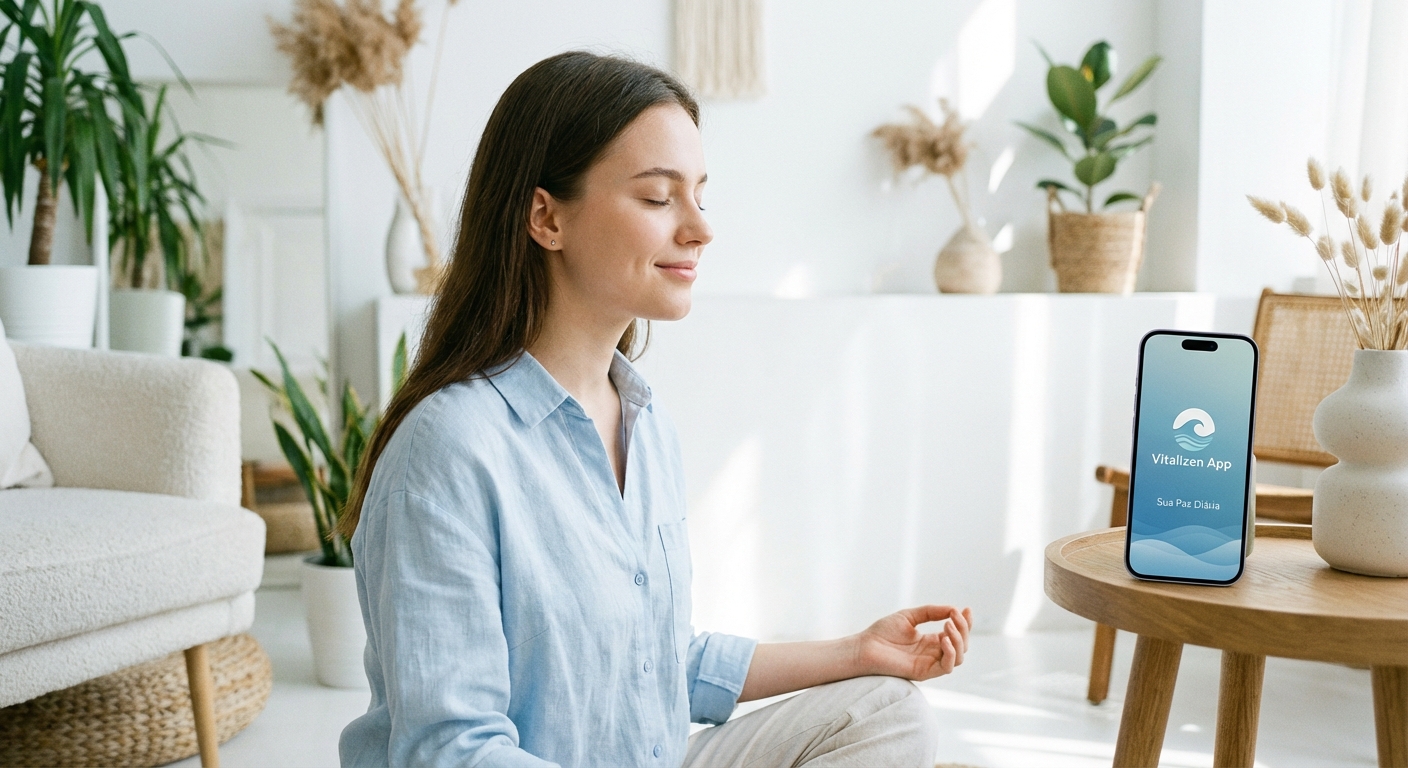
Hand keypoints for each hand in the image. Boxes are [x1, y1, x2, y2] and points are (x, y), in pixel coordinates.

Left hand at [854, 605, 971, 680]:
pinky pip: (946, 667)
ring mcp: (929, 664)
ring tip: (948, 625)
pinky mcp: (924, 673)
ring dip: (959, 640)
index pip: (956, 634)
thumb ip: (931, 612)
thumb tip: (953, 608)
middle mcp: (933, 654)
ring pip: (958, 657)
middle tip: (954, 615)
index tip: (966, 608)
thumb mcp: (910, 616)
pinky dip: (950, 654)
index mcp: (930, 641)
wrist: (864, 647)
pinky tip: (944, 640)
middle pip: (962, 645)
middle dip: (963, 629)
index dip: (965, 622)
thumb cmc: (882, 633)